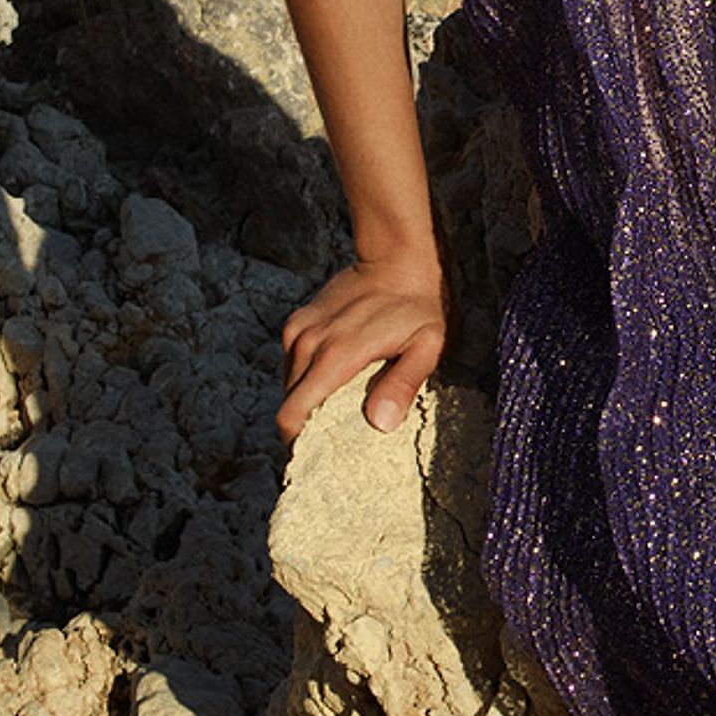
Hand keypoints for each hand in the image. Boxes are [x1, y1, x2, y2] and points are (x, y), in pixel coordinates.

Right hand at [277, 253, 453, 442]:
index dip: (297, 443)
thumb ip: (403, 384)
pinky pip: (293, 363)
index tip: (317, 459)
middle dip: (304, 427)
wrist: (399, 256)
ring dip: (307, 401)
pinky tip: (336, 381)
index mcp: (335, 356)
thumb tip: (380, 424)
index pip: (292, 414)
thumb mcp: (428, 345)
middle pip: (288, 404)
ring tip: (338, 410)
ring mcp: (300, 330)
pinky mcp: (299, 321)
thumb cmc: (420, 304)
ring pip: (289, 384)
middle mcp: (308, 343)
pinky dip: (308, 378)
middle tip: (335, 441)